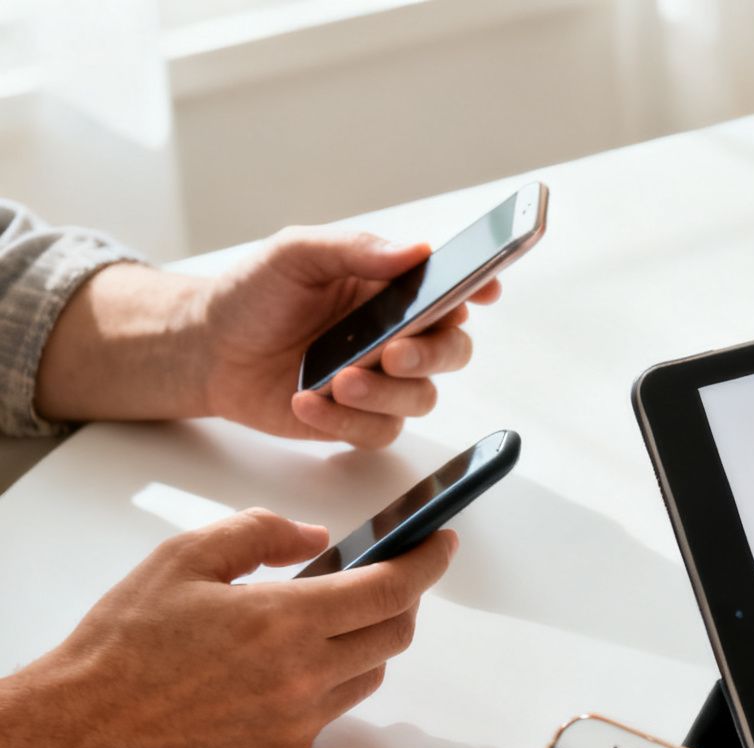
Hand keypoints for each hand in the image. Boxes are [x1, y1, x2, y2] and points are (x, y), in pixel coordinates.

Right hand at [0, 510, 454, 747]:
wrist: (81, 730)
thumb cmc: (122, 645)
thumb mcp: (182, 559)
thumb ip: (258, 533)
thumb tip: (314, 536)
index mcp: (284, 621)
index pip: (391, 589)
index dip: (427, 562)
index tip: (441, 543)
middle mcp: (304, 676)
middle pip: (396, 633)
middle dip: (404, 599)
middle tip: (388, 575)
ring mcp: (298, 720)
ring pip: (371, 673)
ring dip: (369, 640)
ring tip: (334, 617)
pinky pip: (334, 710)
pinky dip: (332, 679)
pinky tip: (293, 663)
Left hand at [199, 228, 500, 448]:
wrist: (206, 349)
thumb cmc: (252, 294)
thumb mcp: (295, 253)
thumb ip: (354, 248)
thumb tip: (414, 251)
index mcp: (393, 289)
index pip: (452, 288)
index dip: (478, 288)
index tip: (485, 289)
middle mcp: (398, 335)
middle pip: (453, 350)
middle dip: (432, 354)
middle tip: (393, 353)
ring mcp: (381, 380)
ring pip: (421, 398)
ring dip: (384, 393)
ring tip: (337, 381)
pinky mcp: (357, 419)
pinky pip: (379, 431)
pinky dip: (346, 421)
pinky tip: (307, 402)